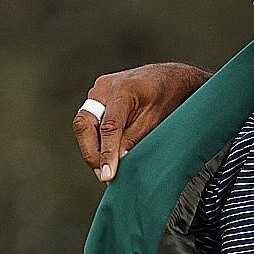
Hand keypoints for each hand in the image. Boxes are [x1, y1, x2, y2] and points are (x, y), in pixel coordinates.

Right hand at [73, 62, 211, 181]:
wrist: (169, 78)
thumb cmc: (167, 97)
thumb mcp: (156, 121)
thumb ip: (134, 139)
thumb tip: (116, 161)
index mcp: (124, 90)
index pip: (109, 126)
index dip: (107, 152)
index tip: (107, 175)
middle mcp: (105, 87)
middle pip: (85, 124)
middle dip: (91, 152)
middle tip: (103, 175)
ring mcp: (98, 91)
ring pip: (84, 124)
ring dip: (92, 148)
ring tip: (106, 168)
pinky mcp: (97, 98)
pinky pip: (90, 122)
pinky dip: (97, 139)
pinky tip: (107, 155)